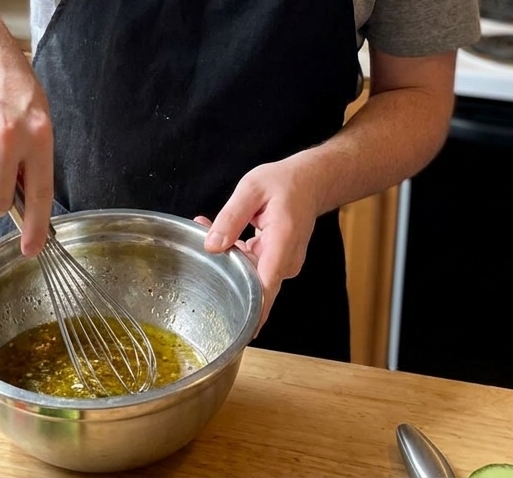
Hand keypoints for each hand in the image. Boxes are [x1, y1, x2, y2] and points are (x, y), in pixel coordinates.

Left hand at [194, 156, 319, 330]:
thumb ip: (231, 217)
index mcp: (282, 242)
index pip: (265, 288)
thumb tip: (212, 245)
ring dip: (228, 256)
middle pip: (250, 280)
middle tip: (202, 232)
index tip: (234, 329)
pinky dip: (237, 253)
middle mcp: (285, 261)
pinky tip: (223, 234)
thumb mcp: (251, 189)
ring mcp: (283, 265)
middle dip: (222, 265)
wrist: (310, 182)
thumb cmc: (285, 183)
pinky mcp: (277, 264)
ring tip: (208, 225)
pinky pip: (253, 267)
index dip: (249, 312)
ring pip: (248, 274)